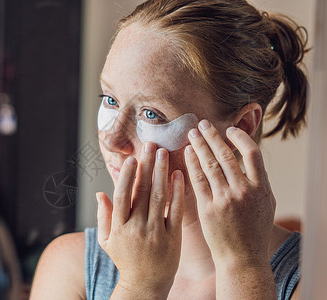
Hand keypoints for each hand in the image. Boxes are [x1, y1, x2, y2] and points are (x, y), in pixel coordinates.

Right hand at [97, 143, 184, 298]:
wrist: (145, 285)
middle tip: (151, 145)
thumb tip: (100, 192)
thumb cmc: (125, 260)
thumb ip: (104, 216)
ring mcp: (156, 232)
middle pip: (142, 191)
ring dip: (162, 173)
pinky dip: (177, 192)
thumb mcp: (107, 241)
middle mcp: (137, 227)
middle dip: (147, 166)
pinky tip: (179, 175)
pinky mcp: (173, 237)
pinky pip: (176, 211)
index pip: (122, 195)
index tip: (132, 158)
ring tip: (164, 154)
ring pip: (159, 197)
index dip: (127, 176)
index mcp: (119, 227)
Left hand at [184, 120, 274, 266]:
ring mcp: (225, 200)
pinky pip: (198, 180)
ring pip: (210, 165)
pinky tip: (187, 153)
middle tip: (202, 123)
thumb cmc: (254, 231)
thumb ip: (258, 181)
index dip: (239, 138)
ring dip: (200, 146)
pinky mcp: (208, 209)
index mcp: (262, 189)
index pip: (252, 153)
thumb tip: (246, 157)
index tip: (228, 130)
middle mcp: (244, 192)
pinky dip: (192, 164)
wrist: (242, 258)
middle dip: (213, 137)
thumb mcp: (265, 204)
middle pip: (226, 155)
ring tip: (192, 133)